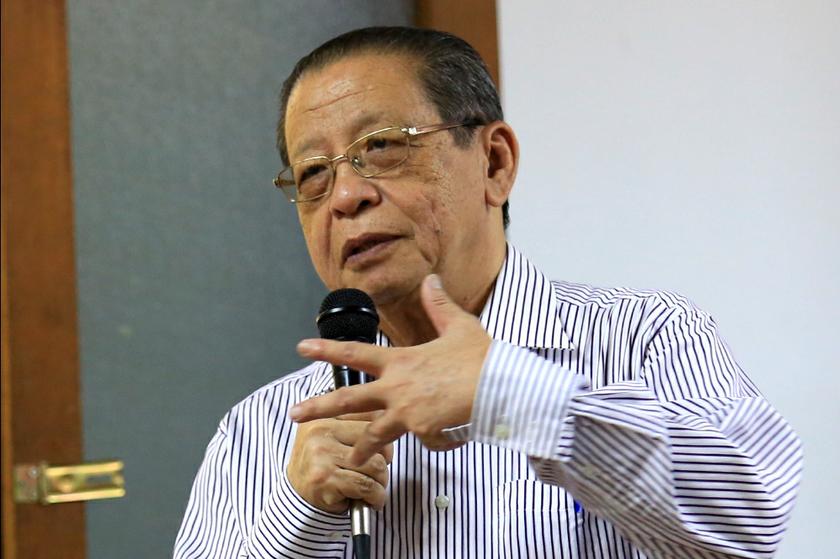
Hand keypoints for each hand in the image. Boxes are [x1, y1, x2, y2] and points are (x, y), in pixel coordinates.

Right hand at [286, 411, 392, 513]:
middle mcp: (321, 430)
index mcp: (325, 415)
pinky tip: (372, 500)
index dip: (383, 437)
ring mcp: (321, 454)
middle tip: (377, 473)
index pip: (372, 416)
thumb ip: (357, 425)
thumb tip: (390, 424)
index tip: (378, 451)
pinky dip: (376, 497)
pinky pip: (366, 486)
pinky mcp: (325, 478)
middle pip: (377, 440)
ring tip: (374, 488)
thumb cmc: (322, 466)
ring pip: (375, 464)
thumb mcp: (334, 437)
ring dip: (381, 482)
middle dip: (385, 460)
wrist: (295, 497)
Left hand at [290, 274, 491, 465]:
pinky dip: (437, 442)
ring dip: (362, 449)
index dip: (326, 350)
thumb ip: (439, 306)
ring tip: (351, 460)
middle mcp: (397, 388)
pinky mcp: (423, 431)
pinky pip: (425, 442)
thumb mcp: (458, 326)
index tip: (302, 348)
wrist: (498, 385)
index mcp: (401, 361)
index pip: (355, 353)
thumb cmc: (480, 356)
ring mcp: (408, 412)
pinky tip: (451, 440)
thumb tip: (431, 280)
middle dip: (319, 408)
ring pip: (375, 434)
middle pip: (350, 400)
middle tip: (295, 414)